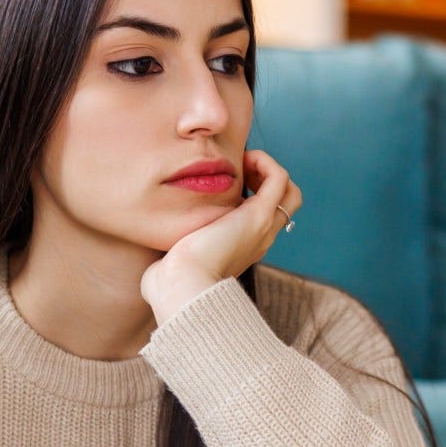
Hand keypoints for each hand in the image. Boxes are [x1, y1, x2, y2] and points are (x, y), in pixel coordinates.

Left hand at [139, 150, 302, 320]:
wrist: (182, 287)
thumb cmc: (172, 279)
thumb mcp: (178, 259)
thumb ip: (177, 252)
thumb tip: (157, 259)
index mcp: (244, 247)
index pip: (266, 216)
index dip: (253, 193)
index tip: (227, 182)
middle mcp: (260, 238)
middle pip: (285, 204)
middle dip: (265, 180)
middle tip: (239, 171)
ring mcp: (263, 227)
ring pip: (289, 191)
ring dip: (267, 169)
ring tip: (242, 163)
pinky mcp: (258, 216)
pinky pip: (279, 178)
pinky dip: (266, 162)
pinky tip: (242, 160)